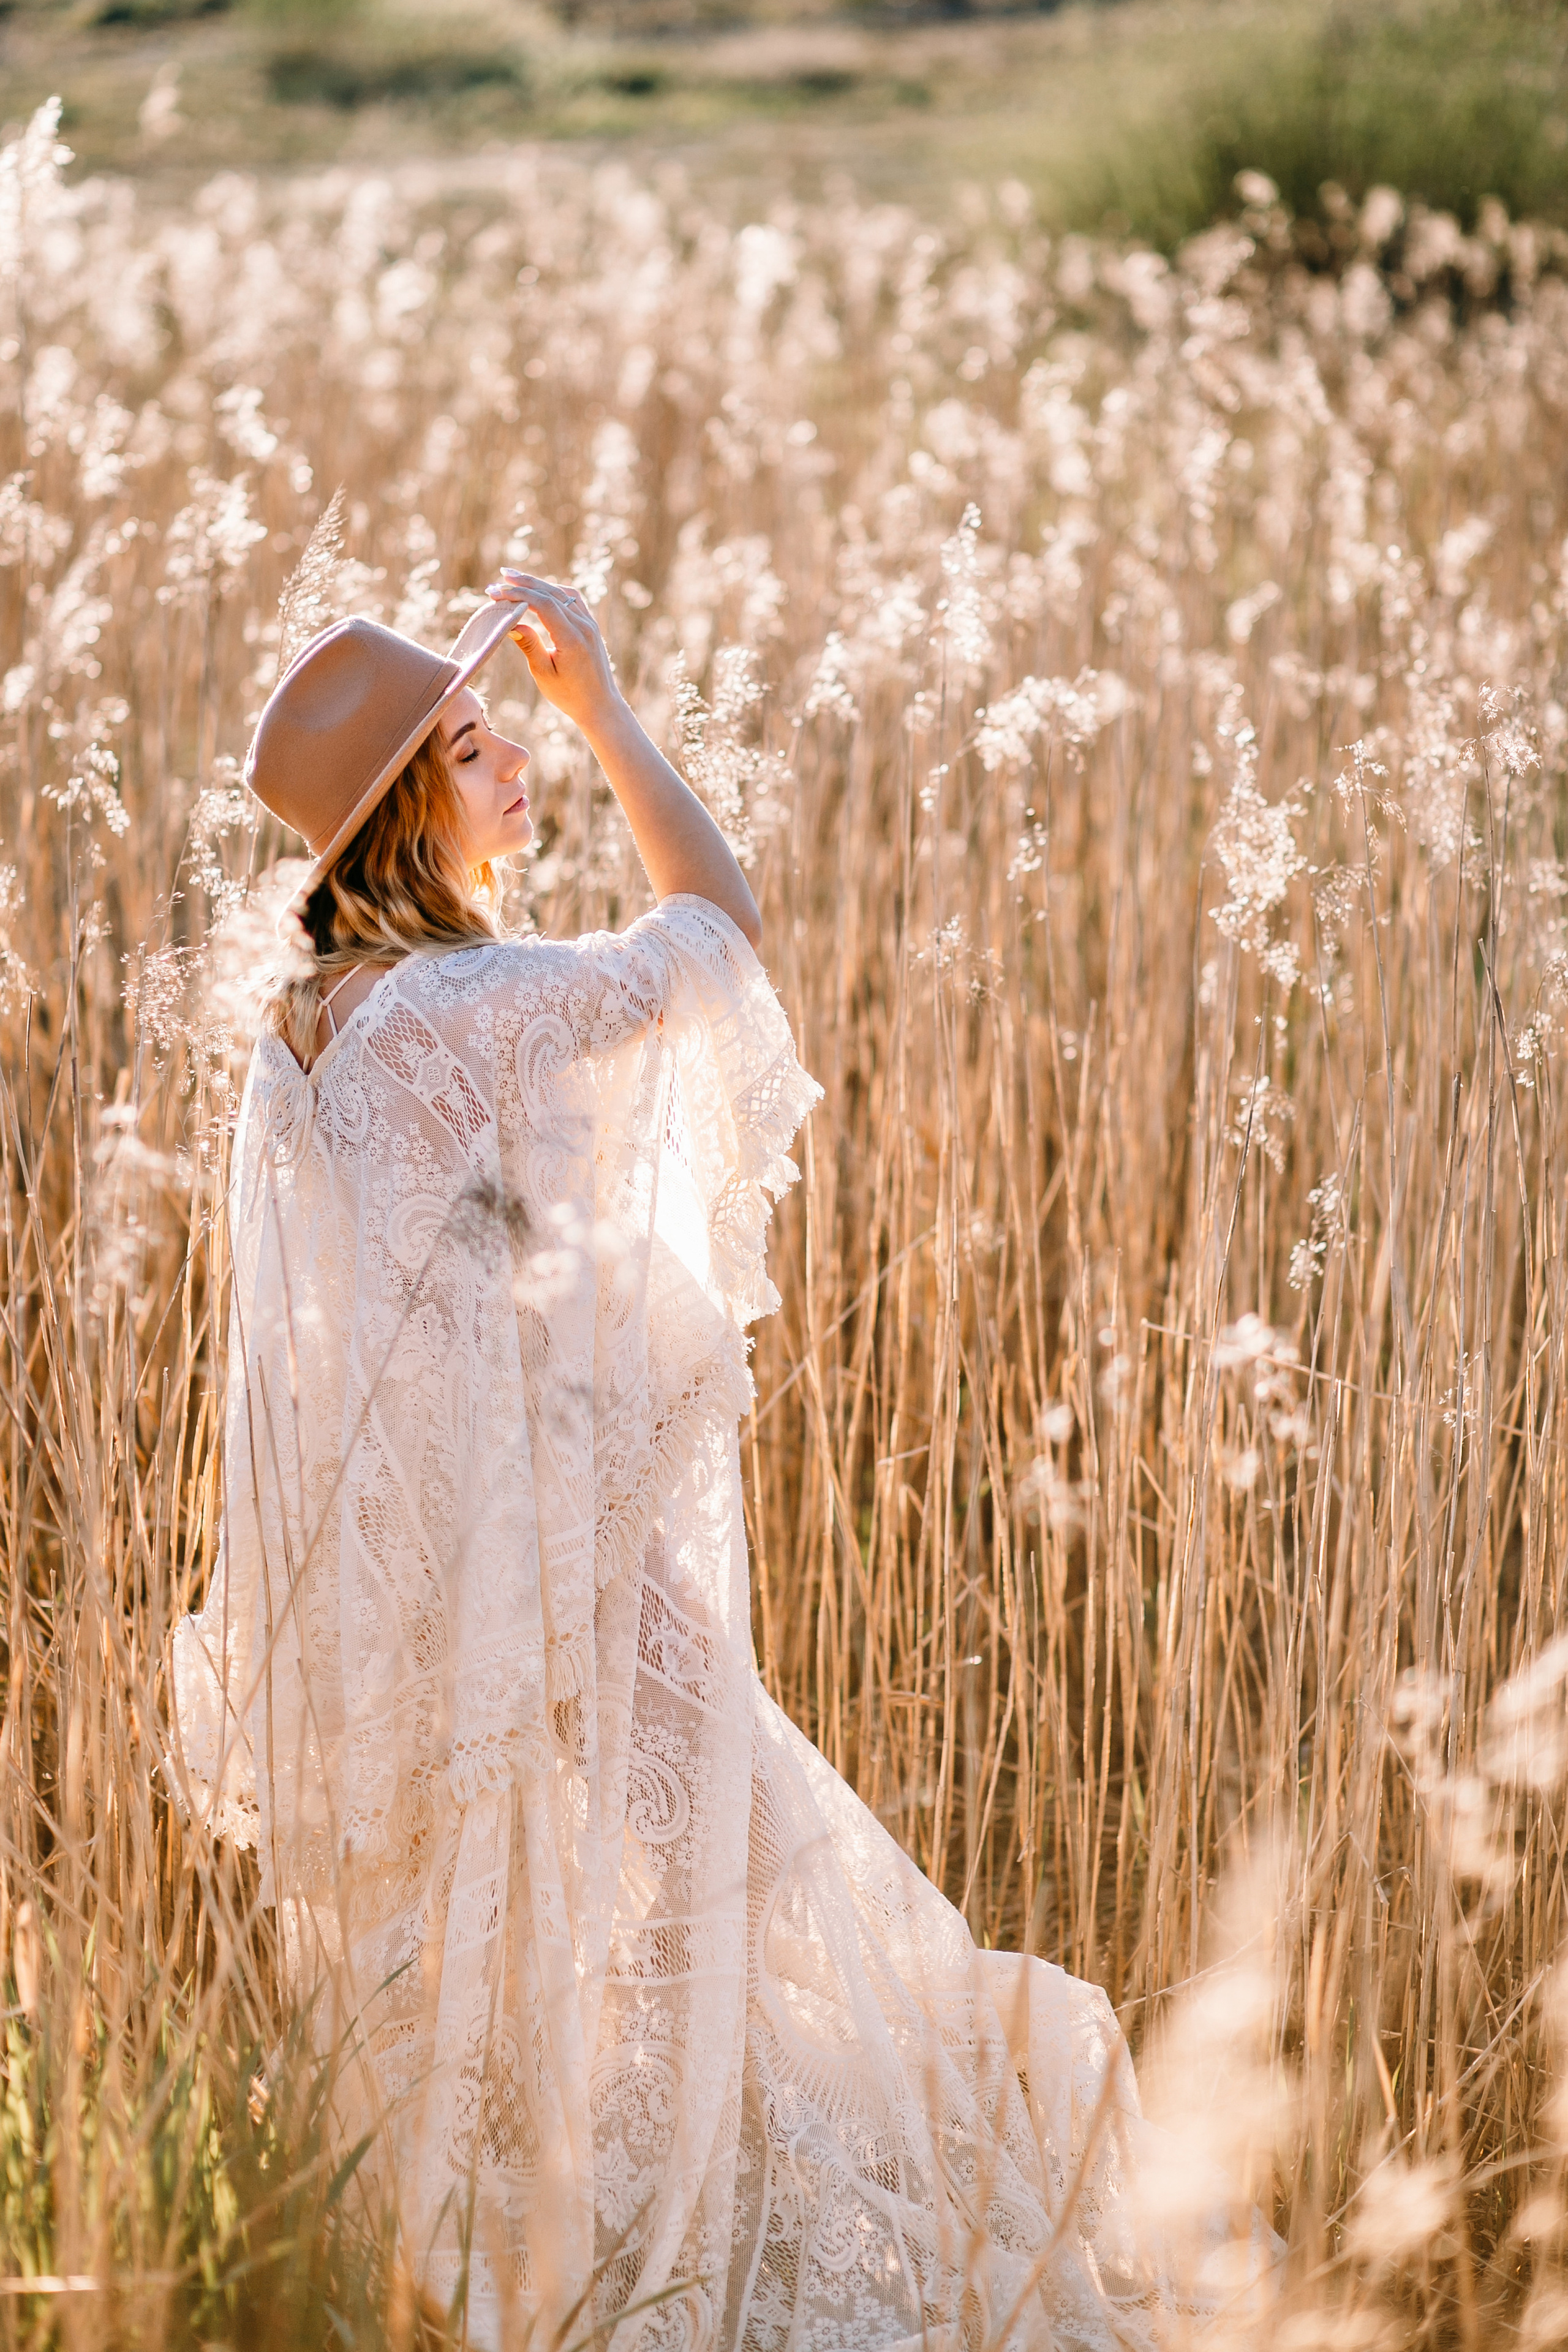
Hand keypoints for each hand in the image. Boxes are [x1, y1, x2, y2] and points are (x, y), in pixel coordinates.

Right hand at [485, 569, 623, 738]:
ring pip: (563, 593)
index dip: (518, 595)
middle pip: (552, 593)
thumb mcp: (544, 674)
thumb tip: (512, 623)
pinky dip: (554, 591)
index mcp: (572, 638)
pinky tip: (539, 590)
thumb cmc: (569, 695)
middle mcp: (584, 626)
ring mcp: (590, 624)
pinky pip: (572, 599)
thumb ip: (529, 646)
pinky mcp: (591, 626)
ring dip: (538, 584)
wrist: (600, 706)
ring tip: (515, 578)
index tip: (495, 593)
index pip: (543, 604)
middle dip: (524, 583)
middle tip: (501, 577)